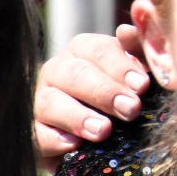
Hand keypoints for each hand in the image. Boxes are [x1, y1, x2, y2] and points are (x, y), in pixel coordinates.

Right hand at [33, 25, 149, 171]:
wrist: (102, 139)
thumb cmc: (125, 95)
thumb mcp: (138, 74)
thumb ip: (140, 52)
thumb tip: (129, 31)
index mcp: (84, 49)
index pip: (99, 50)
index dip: (121, 67)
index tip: (144, 85)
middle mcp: (58, 70)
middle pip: (75, 75)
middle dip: (105, 92)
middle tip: (131, 109)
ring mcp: (39, 100)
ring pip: (50, 103)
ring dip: (78, 117)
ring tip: (104, 130)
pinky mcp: (32, 131)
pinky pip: (35, 133)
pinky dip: (55, 140)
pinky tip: (74, 145)